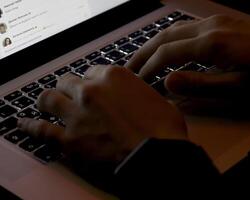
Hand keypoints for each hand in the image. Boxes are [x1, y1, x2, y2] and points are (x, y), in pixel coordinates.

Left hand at [17, 66, 186, 161]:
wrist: (157, 154)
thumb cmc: (163, 128)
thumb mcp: (156, 98)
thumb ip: (138, 92)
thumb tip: (136, 97)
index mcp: (113, 76)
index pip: (92, 71)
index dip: (92, 80)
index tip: (93, 87)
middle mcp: (91, 90)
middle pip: (68, 81)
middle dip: (69, 87)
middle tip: (71, 94)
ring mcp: (77, 114)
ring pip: (48, 98)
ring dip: (48, 100)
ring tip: (47, 103)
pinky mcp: (70, 139)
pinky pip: (40, 130)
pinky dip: (30, 126)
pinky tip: (24, 123)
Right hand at [127, 15, 249, 95]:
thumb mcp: (236, 87)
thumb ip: (199, 84)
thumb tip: (167, 83)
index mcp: (211, 44)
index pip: (167, 54)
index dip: (149, 68)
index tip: (136, 82)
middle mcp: (208, 26)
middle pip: (164, 37)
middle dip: (144, 53)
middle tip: (128, 69)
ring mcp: (214, 21)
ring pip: (174, 29)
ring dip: (155, 44)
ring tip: (143, 59)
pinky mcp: (221, 21)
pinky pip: (187, 27)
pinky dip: (171, 38)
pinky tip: (169, 48)